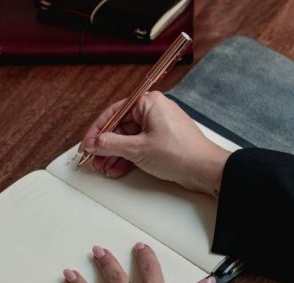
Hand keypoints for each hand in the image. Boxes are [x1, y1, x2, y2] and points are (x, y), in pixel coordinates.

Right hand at [80, 91, 230, 195]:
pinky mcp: (163, 140)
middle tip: (94, 159)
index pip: (114, 112)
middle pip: (121, 126)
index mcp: (148, 102)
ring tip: (104, 167)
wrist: (206, 169)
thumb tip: (94, 143)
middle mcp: (154, 110)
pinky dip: (128, 157)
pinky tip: (118, 168)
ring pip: (129, 138)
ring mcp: (159, 126)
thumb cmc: (181, 153)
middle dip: (106, 146)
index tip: (87, 144)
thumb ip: (111, 145)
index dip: (97, 130)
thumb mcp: (138, 149)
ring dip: (115, 154)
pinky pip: (140, 145)